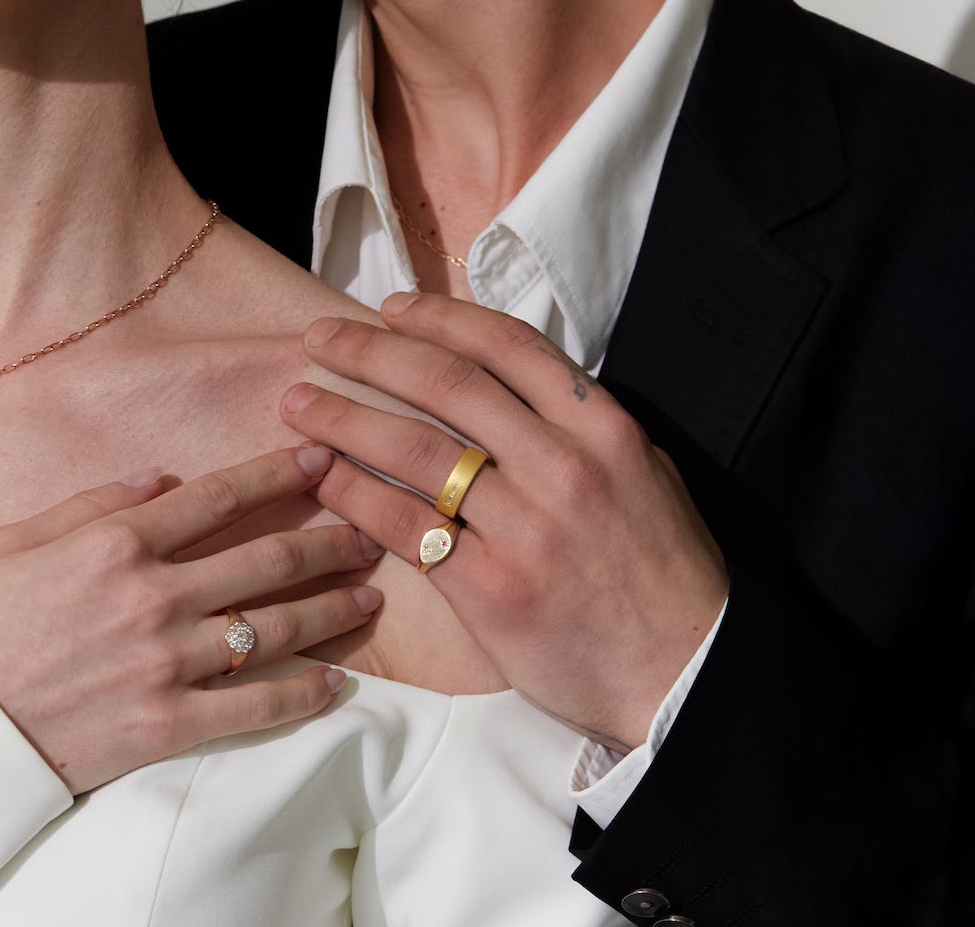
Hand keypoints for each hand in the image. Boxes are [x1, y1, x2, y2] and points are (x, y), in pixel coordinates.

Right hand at [0, 446, 381, 793]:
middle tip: (368, 529)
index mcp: (116, 541)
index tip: (321, 458)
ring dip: (331, 608)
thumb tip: (165, 479)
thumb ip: (98, 503)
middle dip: (327, 540)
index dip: (279, 474)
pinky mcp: (166, 724)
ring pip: (274, 628)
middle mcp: (153, 595)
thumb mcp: (19, 537)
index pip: (220, 496)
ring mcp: (165, 662)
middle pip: (265, 559)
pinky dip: (303, 694)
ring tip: (370, 595)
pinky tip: (338, 680)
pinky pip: (254, 707)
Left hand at [280, 295, 726, 751]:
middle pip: (448, 386)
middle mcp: (564, 466)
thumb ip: (575, 422)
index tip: (388, 307)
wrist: (687, 679)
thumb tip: (502, 375)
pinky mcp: (492, 590)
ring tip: (298, 402)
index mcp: (603, 428)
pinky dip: (354, 494)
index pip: (507, 346)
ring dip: (345, 418)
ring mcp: (527, 529)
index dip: (440, 318)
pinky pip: (406, 527)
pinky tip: (320, 476)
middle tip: (318, 337)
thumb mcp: (641, 471)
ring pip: (416, 451)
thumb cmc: (662, 572)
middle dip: (372, 353)